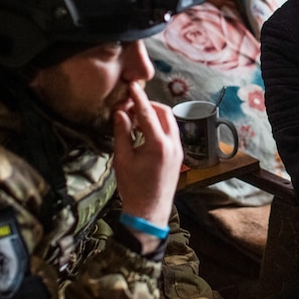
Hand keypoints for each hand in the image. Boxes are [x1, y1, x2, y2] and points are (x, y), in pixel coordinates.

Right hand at [113, 81, 183, 229]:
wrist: (149, 212)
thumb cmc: (133, 188)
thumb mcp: (122, 159)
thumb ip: (122, 133)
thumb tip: (120, 112)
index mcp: (158, 145)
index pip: (148, 113)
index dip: (138, 97)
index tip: (132, 85)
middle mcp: (173, 145)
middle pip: (164, 112)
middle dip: (149, 105)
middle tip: (130, 106)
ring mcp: (179, 150)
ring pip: (170, 121)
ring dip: (154, 115)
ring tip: (135, 119)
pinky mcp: (179, 155)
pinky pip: (171, 132)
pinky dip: (159, 126)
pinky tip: (144, 132)